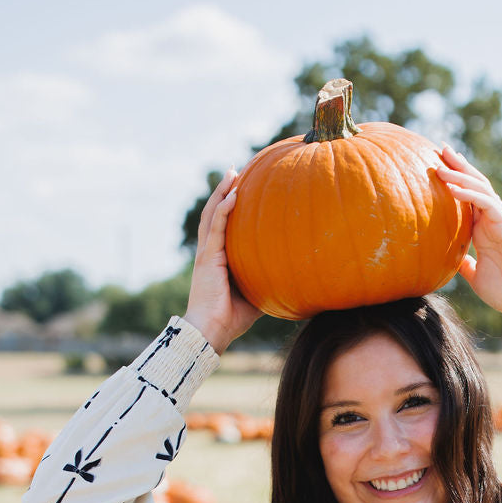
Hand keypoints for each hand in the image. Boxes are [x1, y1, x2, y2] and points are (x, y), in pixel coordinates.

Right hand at [184, 170, 261, 353]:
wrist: (212, 331)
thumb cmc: (231, 319)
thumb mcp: (256, 295)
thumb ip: (268, 282)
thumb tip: (294, 279)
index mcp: (218, 259)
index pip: (223, 226)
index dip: (229, 207)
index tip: (241, 189)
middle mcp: (210, 252)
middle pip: (215, 214)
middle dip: (224, 191)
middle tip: (235, 171)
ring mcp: (207, 254)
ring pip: (212, 215)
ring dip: (221, 193)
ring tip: (231, 174)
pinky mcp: (208, 258)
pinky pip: (216, 229)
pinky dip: (223, 210)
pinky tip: (233, 195)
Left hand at [436, 147, 501, 325]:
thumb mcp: (477, 278)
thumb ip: (465, 266)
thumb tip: (449, 262)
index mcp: (484, 231)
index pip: (467, 199)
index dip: (453, 183)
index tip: (436, 170)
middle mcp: (492, 221)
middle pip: (473, 185)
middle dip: (457, 167)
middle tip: (438, 149)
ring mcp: (500, 220)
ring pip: (479, 188)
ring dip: (459, 174)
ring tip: (440, 162)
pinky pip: (485, 202)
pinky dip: (468, 192)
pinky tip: (451, 187)